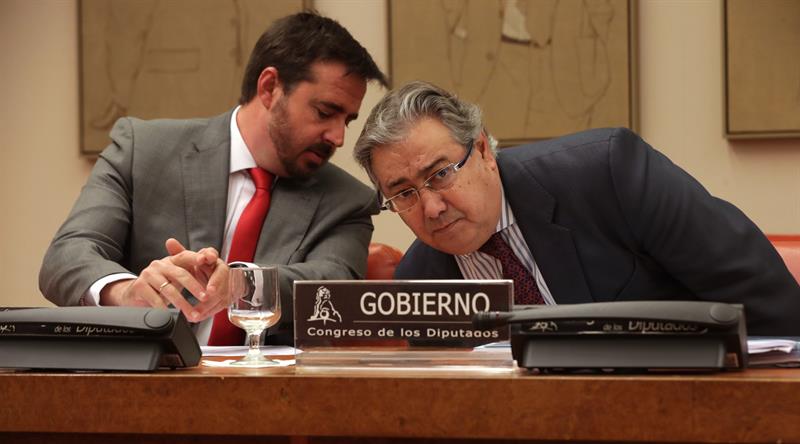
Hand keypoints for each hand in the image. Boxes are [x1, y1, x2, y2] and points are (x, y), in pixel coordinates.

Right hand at [100, 239, 227, 321]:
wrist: (133, 293)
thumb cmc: (158, 286)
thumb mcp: (175, 279)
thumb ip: (192, 277)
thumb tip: (212, 285)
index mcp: (171, 261)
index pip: (186, 256)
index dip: (197, 258)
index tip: (207, 262)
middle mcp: (160, 265)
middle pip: (180, 274)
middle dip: (195, 287)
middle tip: (206, 298)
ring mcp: (149, 274)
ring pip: (169, 290)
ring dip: (183, 304)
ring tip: (192, 314)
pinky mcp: (140, 286)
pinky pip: (155, 299)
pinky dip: (165, 309)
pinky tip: (172, 316)